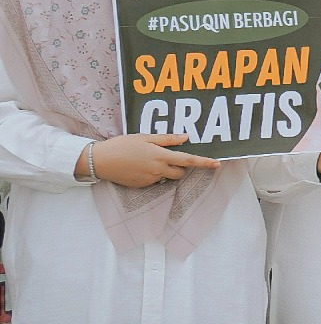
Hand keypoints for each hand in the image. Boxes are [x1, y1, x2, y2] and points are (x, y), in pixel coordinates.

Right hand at [82, 133, 221, 188]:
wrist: (100, 161)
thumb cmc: (122, 145)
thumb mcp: (144, 137)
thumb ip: (166, 139)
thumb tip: (186, 137)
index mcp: (160, 156)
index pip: (188, 160)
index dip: (204, 162)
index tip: (217, 164)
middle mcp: (158, 170)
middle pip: (180, 171)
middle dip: (180, 166)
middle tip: (167, 155)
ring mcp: (150, 180)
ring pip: (168, 177)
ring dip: (167, 170)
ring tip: (150, 159)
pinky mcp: (142, 186)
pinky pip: (155, 181)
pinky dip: (154, 174)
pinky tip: (140, 166)